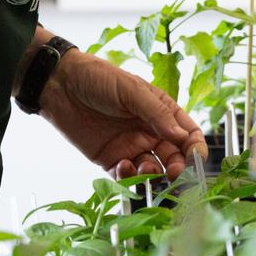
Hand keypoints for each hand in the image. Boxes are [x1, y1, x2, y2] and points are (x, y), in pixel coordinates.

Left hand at [37, 49, 206, 179]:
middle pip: (175, 157)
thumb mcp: (133, 91)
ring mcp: (131, 146)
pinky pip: (127, 176)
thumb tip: (182, 137)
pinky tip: (122, 166)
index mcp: (163, 112)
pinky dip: (129, 177)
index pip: (188, 135)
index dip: (196, 149)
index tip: (195, 159)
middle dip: (179, 168)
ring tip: (145, 169)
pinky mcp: (111, 159)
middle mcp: (151, 132)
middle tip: (175, 174)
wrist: (59, 84)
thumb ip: (158, 114)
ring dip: (154, 174)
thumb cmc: (99, 78)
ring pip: (153, 170)